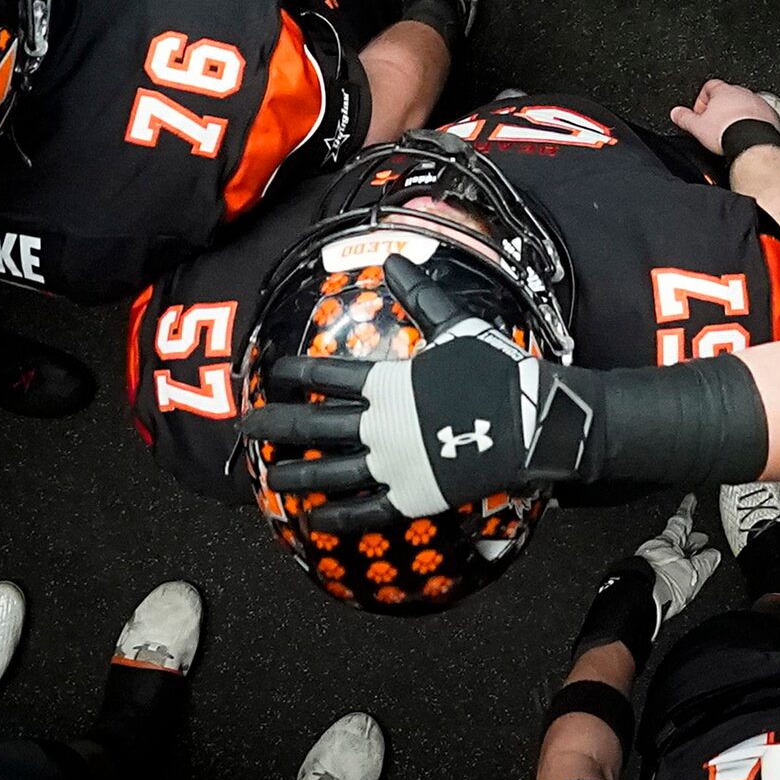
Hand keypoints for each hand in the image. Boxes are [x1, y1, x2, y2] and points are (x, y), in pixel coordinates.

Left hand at [243, 263, 578, 527]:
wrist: (530, 421)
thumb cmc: (495, 371)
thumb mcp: (456, 326)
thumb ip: (420, 296)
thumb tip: (394, 259)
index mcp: (388, 383)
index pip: (328, 377)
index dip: (298, 375)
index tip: (274, 375)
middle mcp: (380, 425)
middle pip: (316, 427)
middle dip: (278, 426)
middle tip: (249, 428)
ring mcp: (393, 464)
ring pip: (332, 472)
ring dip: (297, 475)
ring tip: (271, 478)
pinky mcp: (412, 496)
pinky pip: (366, 511)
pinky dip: (338, 516)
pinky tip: (314, 520)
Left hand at [632, 493, 720, 629]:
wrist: (638, 603)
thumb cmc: (661, 586)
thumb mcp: (693, 573)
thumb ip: (705, 563)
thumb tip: (714, 555)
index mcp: (668, 542)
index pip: (681, 521)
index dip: (687, 510)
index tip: (690, 499)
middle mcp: (654, 549)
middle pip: (674, 539)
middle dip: (689, 539)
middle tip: (700, 538)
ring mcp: (645, 564)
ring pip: (665, 554)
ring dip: (679, 556)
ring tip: (689, 561)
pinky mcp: (640, 579)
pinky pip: (658, 568)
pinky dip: (669, 570)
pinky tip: (672, 579)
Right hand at [668, 79, 779, 154]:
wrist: (752, 143)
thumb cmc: (727, 132)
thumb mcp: (697, 127)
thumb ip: (684, 118)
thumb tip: (676, 113)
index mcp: (723, 91)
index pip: (709, 86)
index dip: (702, 100)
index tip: (700, 113)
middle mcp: (742, 93)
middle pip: (728, 96)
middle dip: (721, 108)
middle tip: (715, 124)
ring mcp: (758, 103)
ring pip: (745, 105)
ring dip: (738, 115)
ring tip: (731, 132)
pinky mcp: (770, 115)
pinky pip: (760, 115)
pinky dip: (753, 123)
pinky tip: (746, 135)